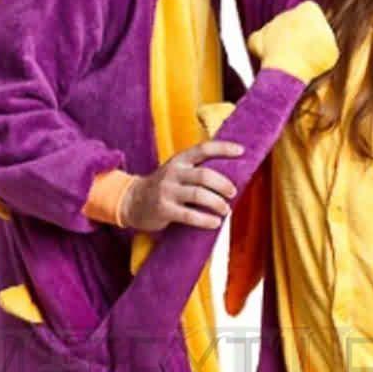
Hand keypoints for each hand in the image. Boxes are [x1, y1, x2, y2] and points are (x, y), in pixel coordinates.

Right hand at [120, 140, 243, 231]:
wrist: (131, 200)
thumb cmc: (162, 187)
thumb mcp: (176, 171)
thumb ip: (196, 171)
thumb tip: (230, 179)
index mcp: (179, 160)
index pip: (203, 149)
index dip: (223, 148)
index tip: (241, 151)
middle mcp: (173, 172)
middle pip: (204, 175)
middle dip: (223, 185)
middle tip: (233, 193)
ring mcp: (167, 191)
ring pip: (199, 195)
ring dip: (217, 203)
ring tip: (226, 210)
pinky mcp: (164, 209)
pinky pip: (189, 215)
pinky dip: (205, 220)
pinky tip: (215, 223)